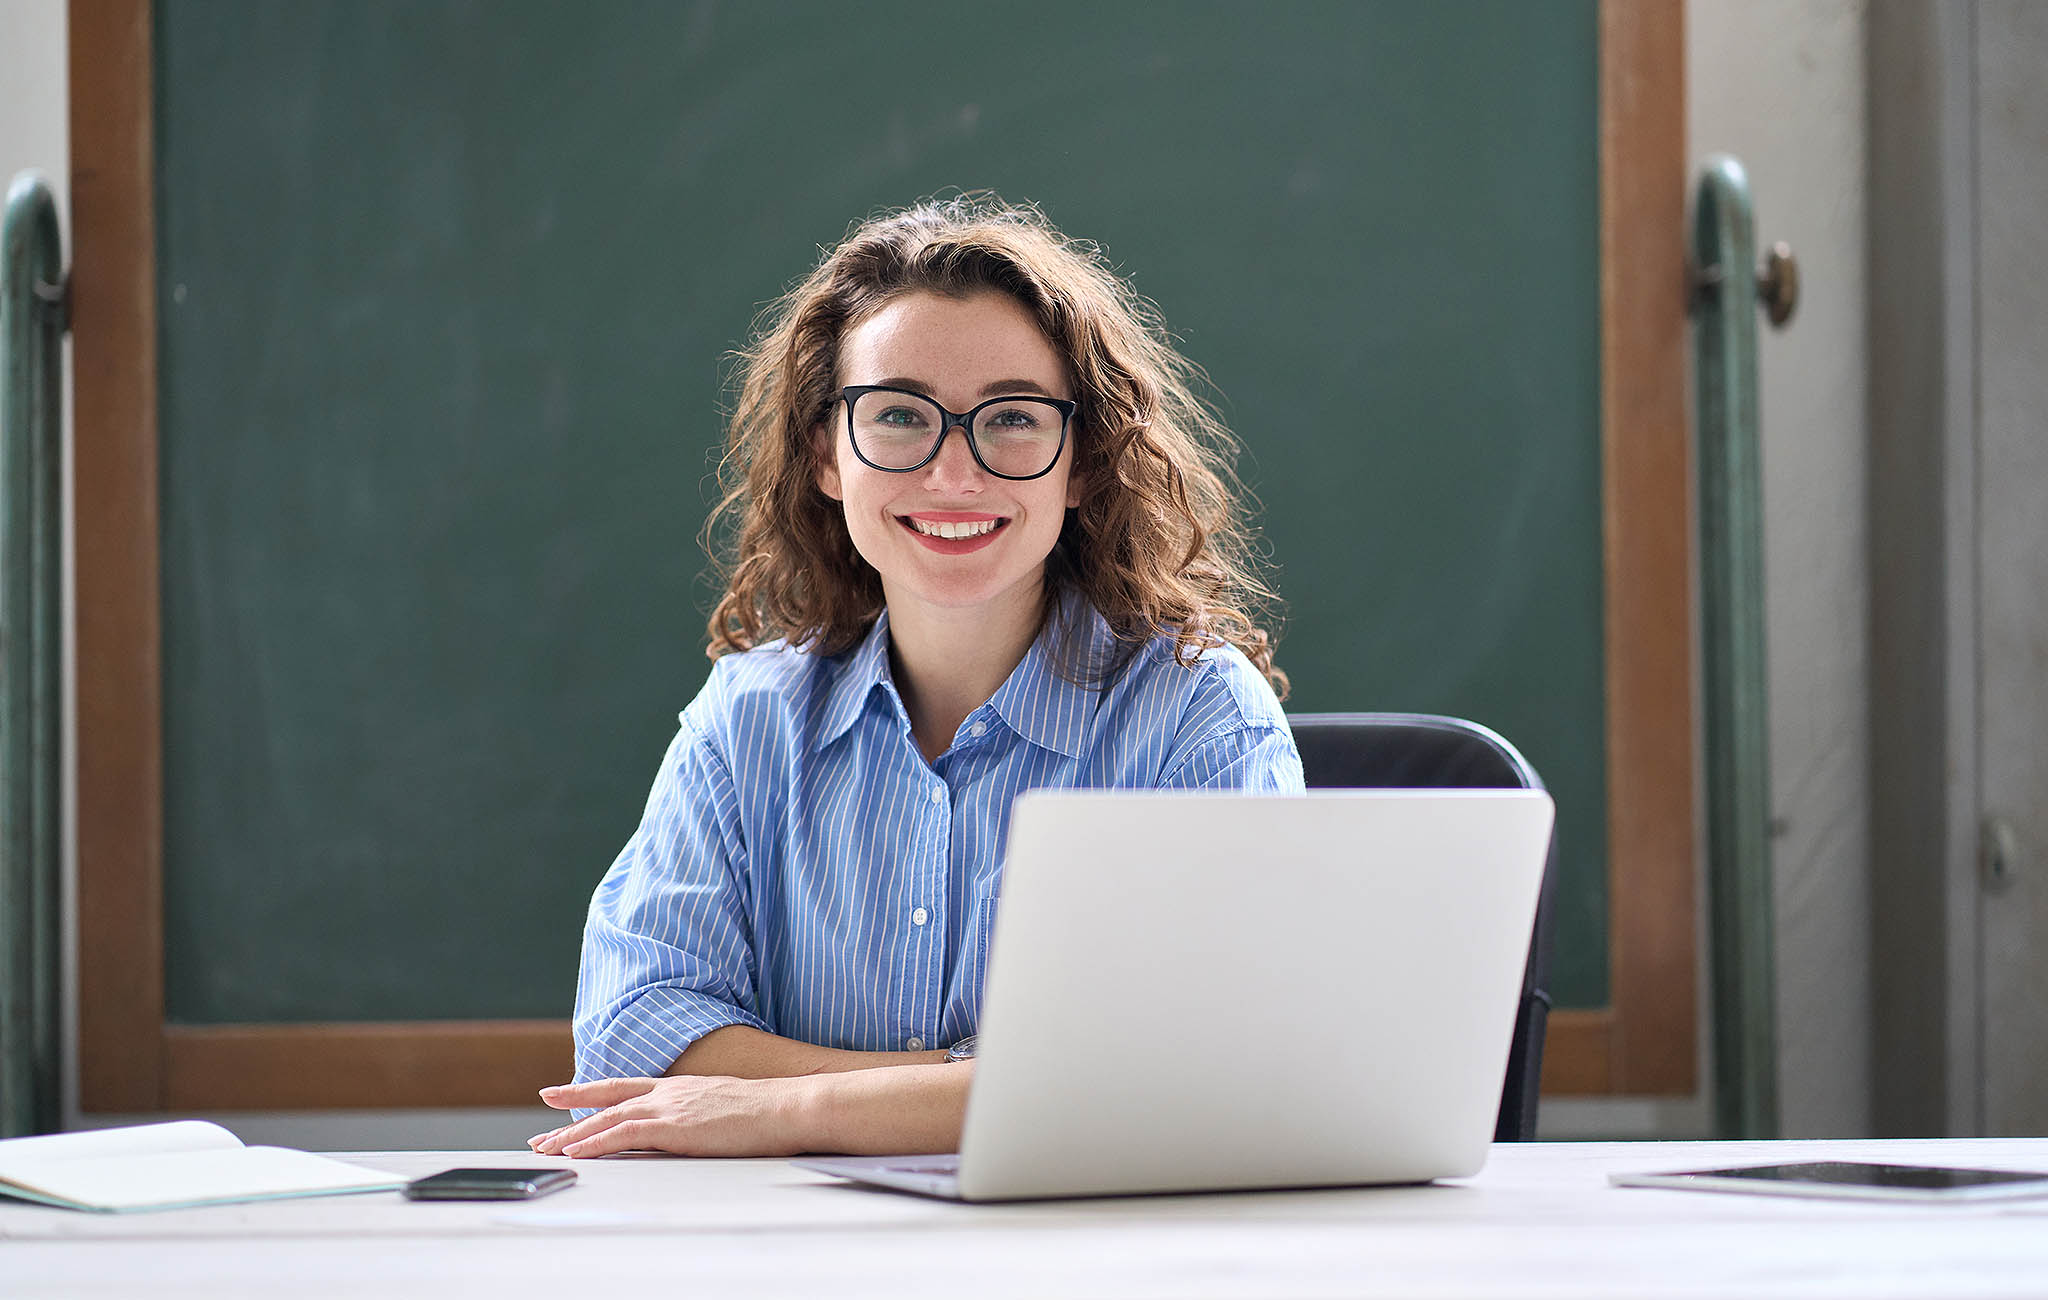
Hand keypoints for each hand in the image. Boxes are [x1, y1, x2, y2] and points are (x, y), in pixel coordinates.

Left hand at [531, 1074, 822, 1158]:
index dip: (589, 1091)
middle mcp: (669, 1092)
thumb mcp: (726, 1107)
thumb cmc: (770, 1112)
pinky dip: (595, 1143)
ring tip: (546, 1149)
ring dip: (573, 1135)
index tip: (560, 1094)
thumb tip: (695, 1128)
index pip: (625, 1086)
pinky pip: (623, 1134)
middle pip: (608, 1102)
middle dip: (570, 1118)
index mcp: (681, 1086)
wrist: (789, 1107)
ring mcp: (670, 1107)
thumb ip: (701, 1114)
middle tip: (540, 1134)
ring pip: (608, 1119)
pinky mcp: (674, 1126)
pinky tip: (576, 1152)